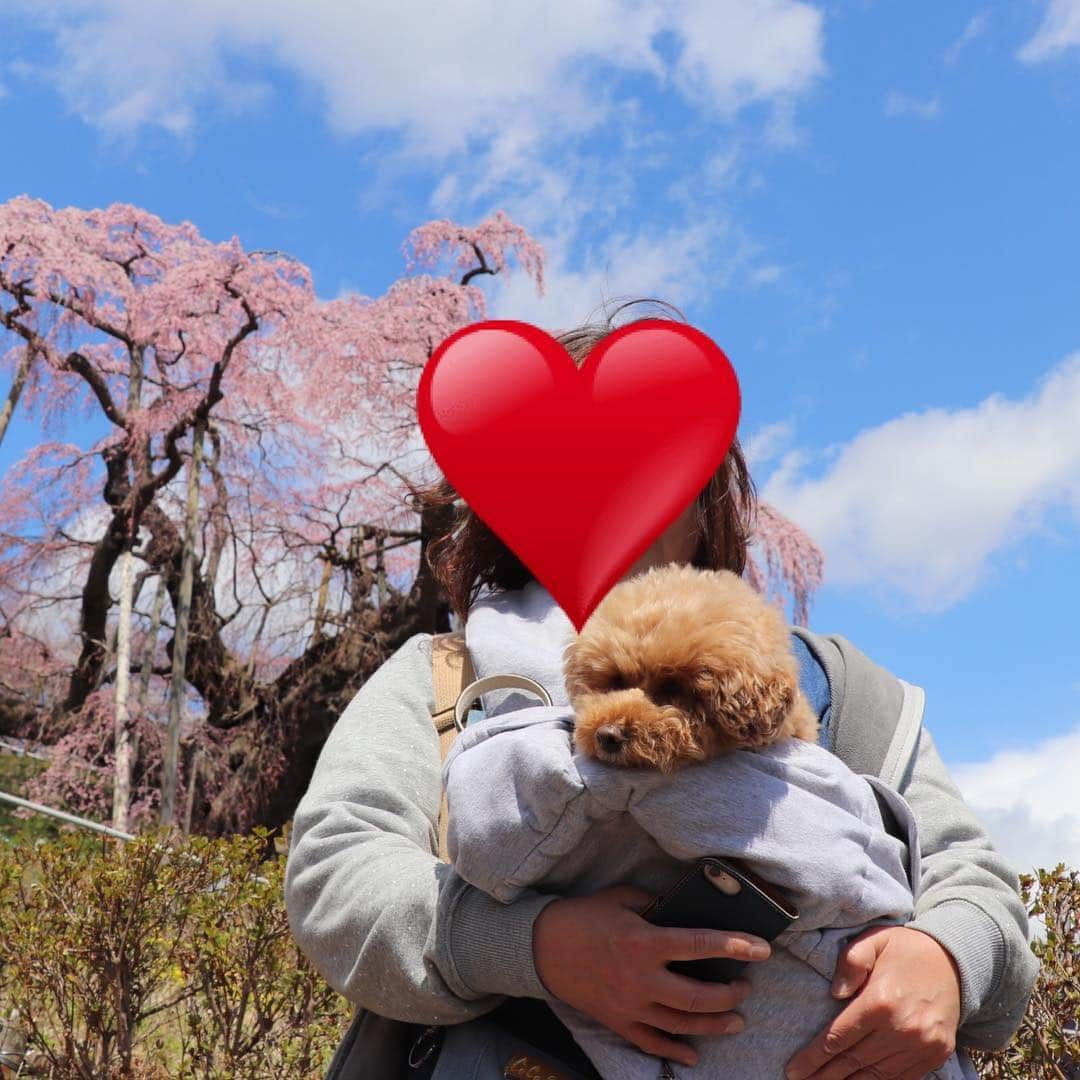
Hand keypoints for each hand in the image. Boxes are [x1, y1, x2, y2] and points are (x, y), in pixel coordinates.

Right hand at [532, 884, 770, 1068]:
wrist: (542, 947)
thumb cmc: (584, 916)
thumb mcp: (622, 898)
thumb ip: (657, 903)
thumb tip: (687, 907)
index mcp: (644, 941)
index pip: (700, 945)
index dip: (736, 946)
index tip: (762, 948)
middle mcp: (641, 978)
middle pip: (699, 996)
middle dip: (730, 995)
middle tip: (746, 987)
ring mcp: (630, 1005)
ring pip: (682, 1025)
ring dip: (714, 1025)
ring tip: (736, 1019)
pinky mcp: (617, 1021)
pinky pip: (652, 1043)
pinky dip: (675, 1051)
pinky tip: (694, 1054)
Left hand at [784, 925, 961, 1079]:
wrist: (955, 959)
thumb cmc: (905, 949)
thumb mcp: (872, 941)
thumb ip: (850, 963)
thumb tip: (834, 994)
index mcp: (880, 1001)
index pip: (839, 1038)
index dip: (814, 1057)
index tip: (794, 1069)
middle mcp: (901, 1028)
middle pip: (854, 1062)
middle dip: (825, 1075)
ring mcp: (922, 1045)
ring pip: (877, 1075)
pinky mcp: (936, 1054)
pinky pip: (902, 1077)